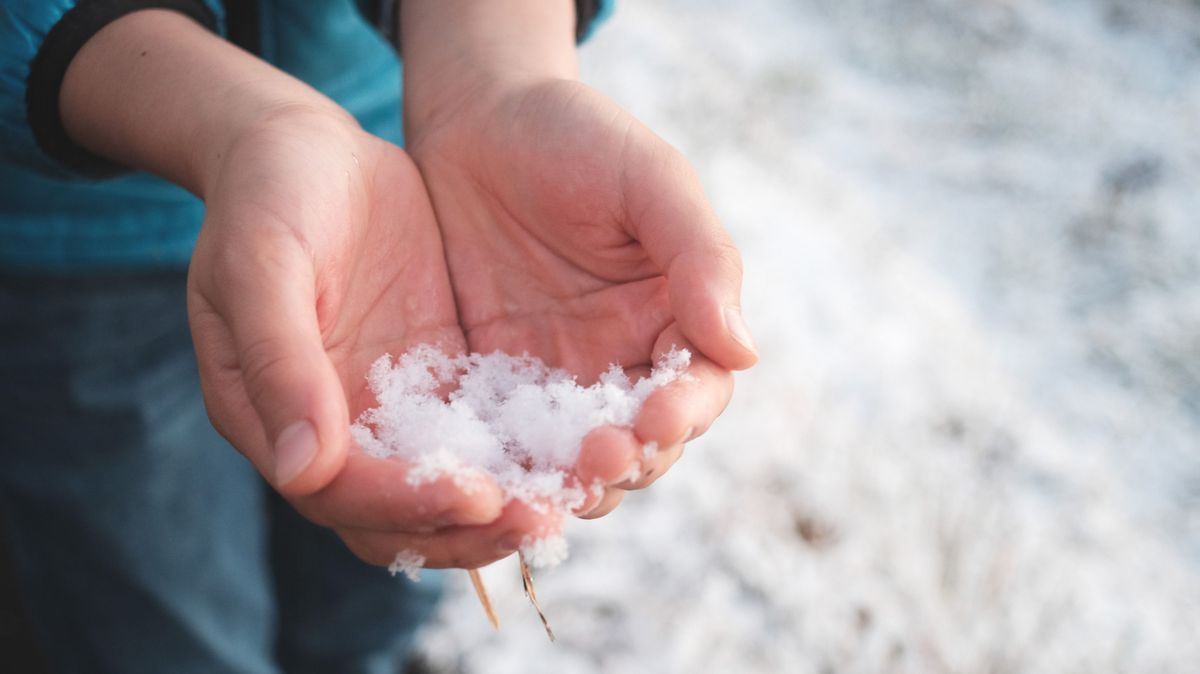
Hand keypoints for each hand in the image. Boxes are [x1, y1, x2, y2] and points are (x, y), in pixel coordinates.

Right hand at [186, 109, 557, 567]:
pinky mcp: (441, 379)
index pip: (342, 493)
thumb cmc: (269, 194)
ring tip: (579, 493)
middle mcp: (337, 431)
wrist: (307, 150)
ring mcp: (394, 409)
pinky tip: (587, 443)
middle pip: (403, 515)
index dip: (406, 503)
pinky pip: (488, 433)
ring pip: (452, 486)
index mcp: (275, 417)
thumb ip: (280, 360)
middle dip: (472, 526)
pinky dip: (529, 450)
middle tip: (544, 518)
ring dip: (510, 501)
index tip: (476, 496)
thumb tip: (304, 470)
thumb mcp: (262, 261)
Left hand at [407, 77, 758, 516]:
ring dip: (574, 481)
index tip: (658, 418)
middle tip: (599, 461)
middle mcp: (622, 360)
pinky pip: (508, 443)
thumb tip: (744, 352)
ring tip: (554, 486)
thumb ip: (700, 256)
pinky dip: (509, 469)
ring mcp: (557, 381)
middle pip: (644, 441)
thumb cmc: (575, 135)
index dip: (685, 412)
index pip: (699, 388)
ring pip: (578, 459)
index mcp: (674, 317)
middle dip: (630, 460)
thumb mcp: (648, 179)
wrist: (475, 120)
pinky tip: (492, 478)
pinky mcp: (493, 387)